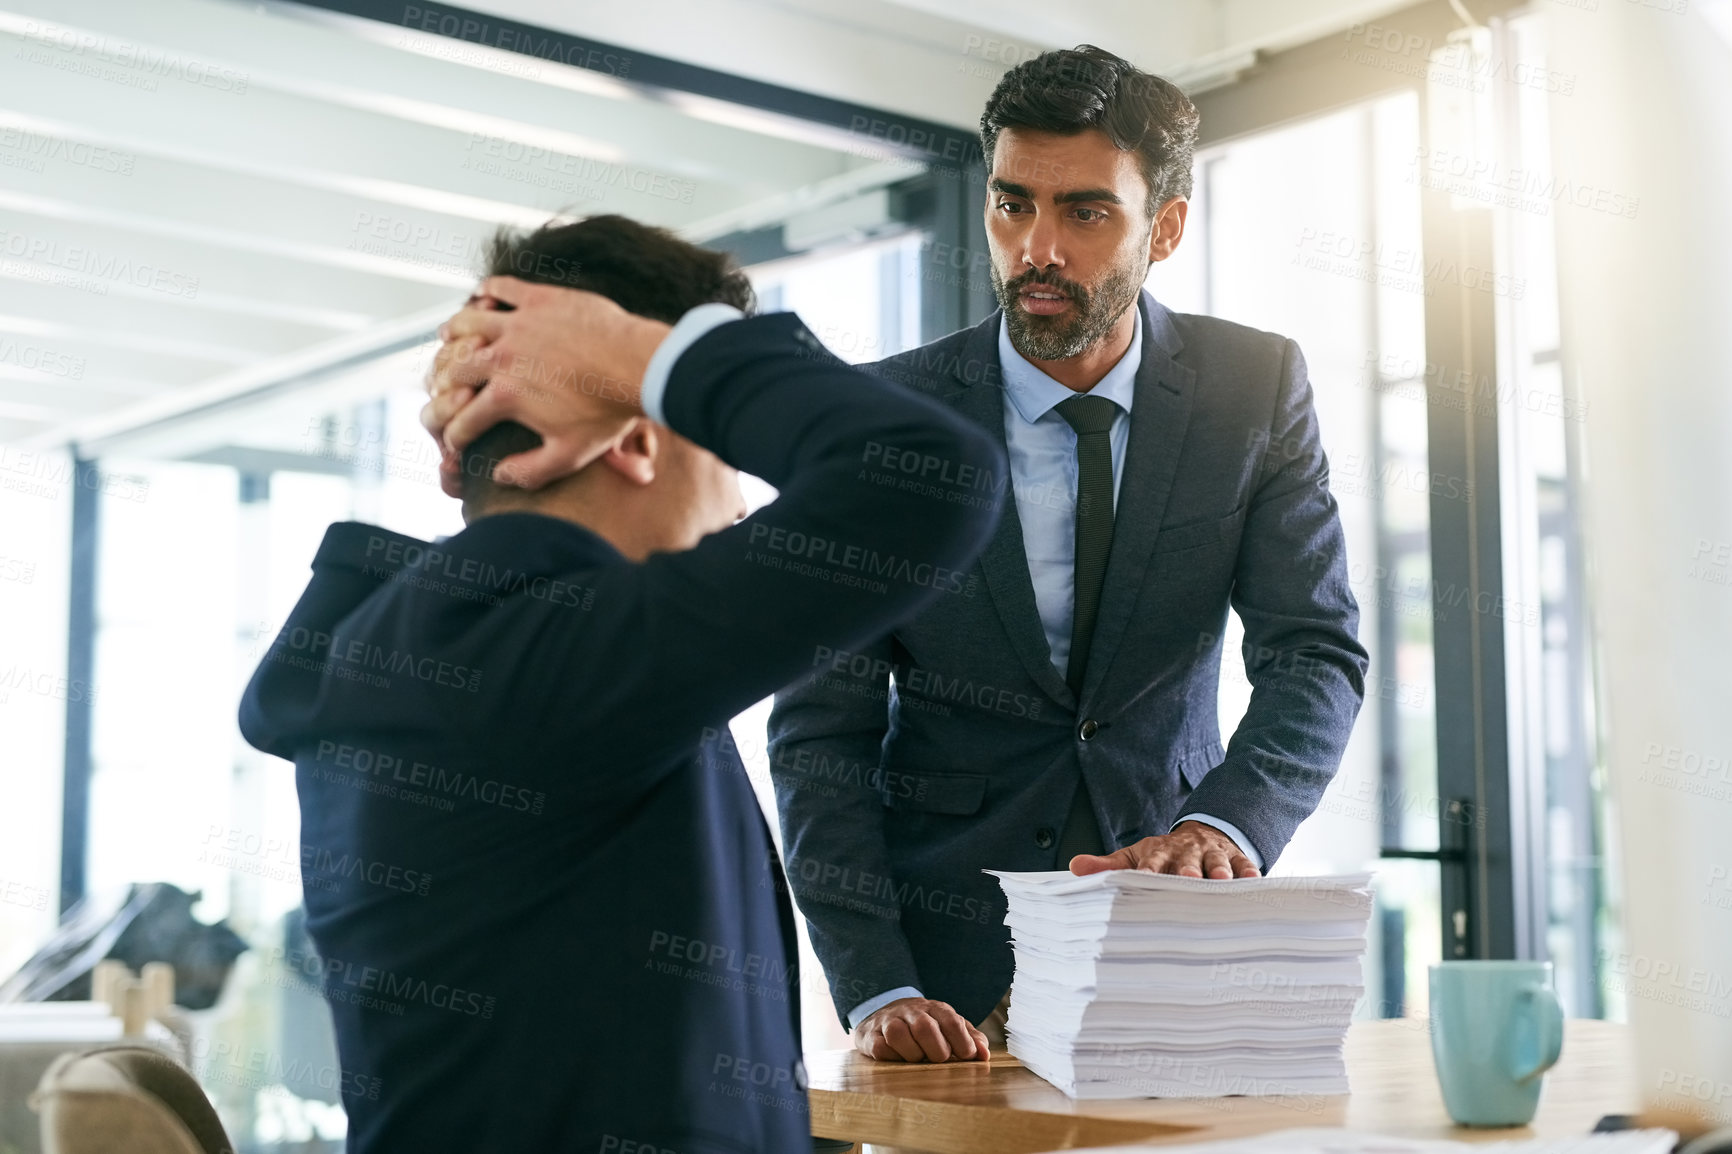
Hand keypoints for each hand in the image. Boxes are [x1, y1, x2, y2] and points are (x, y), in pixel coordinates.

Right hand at [419, 277, 671, 490]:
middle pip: (456, 369)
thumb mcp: (569, 455)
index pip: (463, 421)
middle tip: (444, 386)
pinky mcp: (540, 299)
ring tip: (448, 336)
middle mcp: (502, 357)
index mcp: (505, 397)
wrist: (640, 367)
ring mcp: (519, 324)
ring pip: (468, 323)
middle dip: (445, 383)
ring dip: (454, 332)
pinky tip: (482, 295)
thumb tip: (498, 475)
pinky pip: (502, 287)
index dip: (454, 436)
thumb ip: (529, 471)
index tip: (454, 441)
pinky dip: (487, 291)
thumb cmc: (608, 413)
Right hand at [853, 997, 989, 1063]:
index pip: (951, 1021)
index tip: (967, 1057)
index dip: (962, 1042)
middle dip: (936, 1051)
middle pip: (924, 1028)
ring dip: (912, 1055)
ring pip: (898, 1035)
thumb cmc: (925, 1026)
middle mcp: (911, 1011)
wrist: (885, 1013)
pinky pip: (880, 1048)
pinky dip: (892, 1058)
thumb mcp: (949, 1027)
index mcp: (934, 1008)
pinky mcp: (871, 1035)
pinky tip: (899, 1059)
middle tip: (939, 1060)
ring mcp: (889, 1021)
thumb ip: (970, 1039)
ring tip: (918, 1059)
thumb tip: (984, 1054)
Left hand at [1069, 821, 1261, 879]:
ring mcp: (1213, 854)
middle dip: (1186, 869)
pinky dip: (1249, 873)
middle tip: (1185, 878)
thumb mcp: (1137, 856)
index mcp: (1160, 852)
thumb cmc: (1165, 855)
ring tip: (1220, 880)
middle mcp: (1187, 852)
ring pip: (1217, 861)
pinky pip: (1245, 865)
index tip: (1141, 877)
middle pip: (1186, 860)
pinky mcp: (1237, 859)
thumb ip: (1109, 865)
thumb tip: (1074, 867)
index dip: (1147, 869)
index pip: (1151, 861)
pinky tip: (1253, 882)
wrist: (1203, 833)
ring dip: (1219, 870)